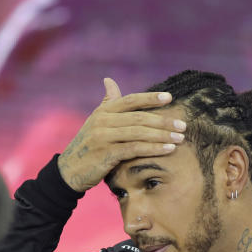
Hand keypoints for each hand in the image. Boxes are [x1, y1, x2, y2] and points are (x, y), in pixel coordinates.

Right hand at [57, 77, 187, 191]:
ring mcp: (103, 137)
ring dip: (162, 135)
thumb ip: (107, 102)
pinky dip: (154, 148)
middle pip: (139, 117)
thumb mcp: (95, 121)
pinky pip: (135, 149)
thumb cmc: (88, 146)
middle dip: (163, 121)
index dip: (150, 98)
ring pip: (139, 133)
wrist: (69, 171)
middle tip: (182, 125)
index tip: (170, 98)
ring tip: (180, 138)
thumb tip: (109, 80)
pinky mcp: (106, 154)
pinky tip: (168, 149)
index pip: (130, 100)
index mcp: (103, 111)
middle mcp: (103, 121)